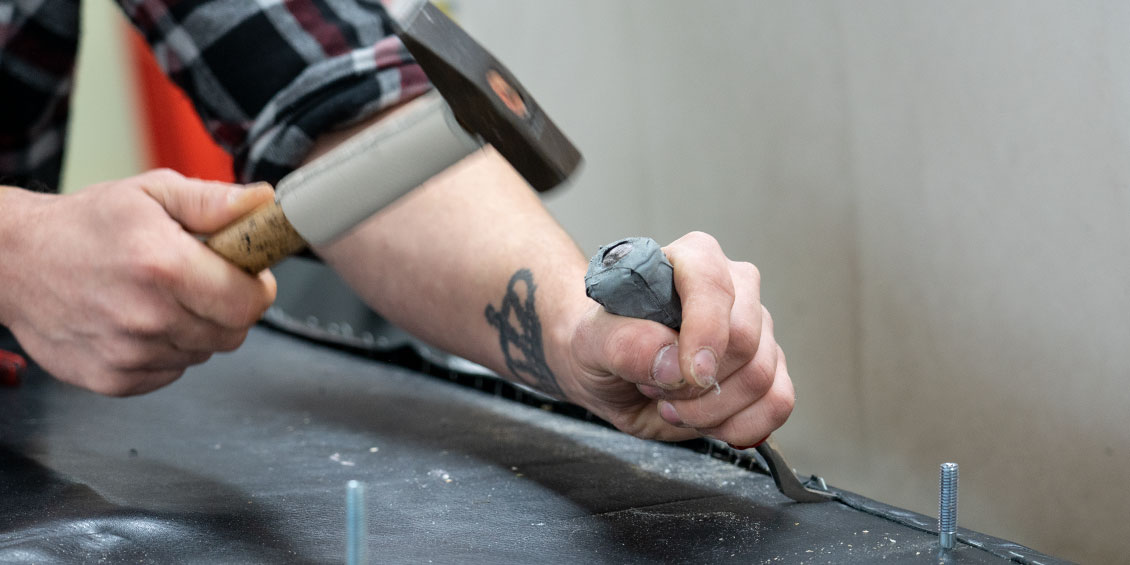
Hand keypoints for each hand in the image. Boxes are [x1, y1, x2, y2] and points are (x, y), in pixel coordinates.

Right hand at [0, 170, 276, 395]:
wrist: (15, 263)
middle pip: (233, 333)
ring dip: (196, 329)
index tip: (247, 275)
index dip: (257, 288)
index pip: (250, 302)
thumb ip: (213, 201)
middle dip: (229, 307)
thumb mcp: (152, 193)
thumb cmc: (85, 225)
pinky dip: (167, 350)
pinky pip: (172, 372)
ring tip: (162, 298)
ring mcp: (129, 354)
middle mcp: (147, 315)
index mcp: (164, 265)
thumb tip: (262, 203)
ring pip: (204, 353)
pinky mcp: (114, 380)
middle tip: (202, 282)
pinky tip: (141, 321)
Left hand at [560, 232, 794, 444]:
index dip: (705, 332)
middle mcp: (735, 288)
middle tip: (655, 389)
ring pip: (761, 378)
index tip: (687, 373)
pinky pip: (778, 403)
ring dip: (710, 410)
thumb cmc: (602, 343)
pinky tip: (705, 421)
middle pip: (745, 341)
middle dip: (695, 385)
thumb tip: (672, 363)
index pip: (712, 286)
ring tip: (672, 404)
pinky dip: (739, 426)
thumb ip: (623, 343)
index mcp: (692, 259)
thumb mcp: (589, 341)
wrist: (609, 371)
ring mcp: (758, 329)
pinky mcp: (769, 369)